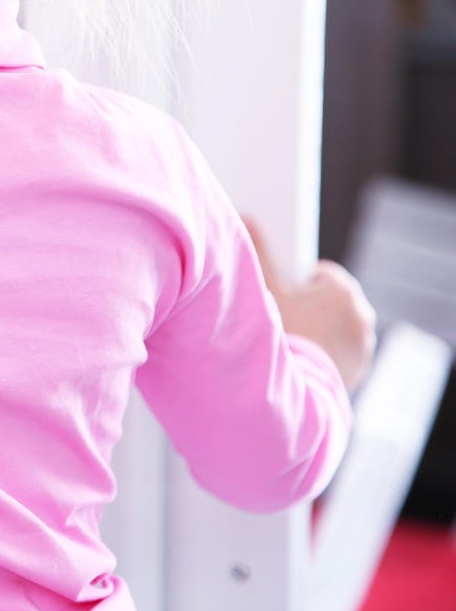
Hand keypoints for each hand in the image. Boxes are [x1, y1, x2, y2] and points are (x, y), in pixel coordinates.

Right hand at [242, 215, 376, 390]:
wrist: (291, 394)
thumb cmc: (277, 336)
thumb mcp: (261, 291)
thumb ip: (256, 251)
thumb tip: (246, 216)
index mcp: (343, 292)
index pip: (321, 273)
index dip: (297, 278)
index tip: (282, 286)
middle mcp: (362, 317)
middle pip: (331, 299)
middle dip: (310, 303)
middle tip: (280, 312)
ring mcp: (364, 346)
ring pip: (338, 325)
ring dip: (320, 326)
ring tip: (289, 335)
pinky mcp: (360, 370)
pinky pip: (342, 350)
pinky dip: (326, 349)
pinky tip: (301, 356)